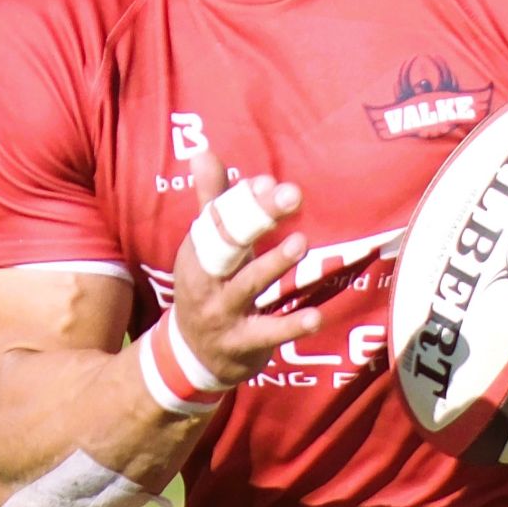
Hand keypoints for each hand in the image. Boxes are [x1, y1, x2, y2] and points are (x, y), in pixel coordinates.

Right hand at [166, 151, 322, 386]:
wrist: (192, 354)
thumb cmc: (208, 286)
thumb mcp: (206, 246)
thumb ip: (213, 200)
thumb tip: (203, 151)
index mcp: (198, 252)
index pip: (217, 220)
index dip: (242, 200)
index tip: (269, 183)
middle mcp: (205, 280)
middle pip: (230, 245)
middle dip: (258, 219)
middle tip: (292, 195)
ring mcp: (222, 313)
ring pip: (247, 285)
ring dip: (273, 264)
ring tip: (300, 244)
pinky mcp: (241, 343)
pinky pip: (267, 332)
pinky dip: (291, 325)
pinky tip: (315, 317)